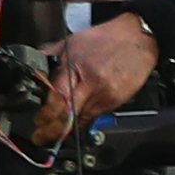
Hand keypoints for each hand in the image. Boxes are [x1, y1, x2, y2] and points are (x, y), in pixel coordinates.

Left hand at [33, 15, 159, 145]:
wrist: (138, 39)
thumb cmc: (107, 39)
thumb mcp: (73, 42)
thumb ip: (52, 56)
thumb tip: (36, 69)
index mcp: (77, 68)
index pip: (57, 99)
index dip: (46, 115)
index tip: (38, 122)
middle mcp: (92, 84)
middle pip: (69, 116)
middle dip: (52, 130)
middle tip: (41, 136)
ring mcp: (106, 95)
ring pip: (81, 119)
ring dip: (67, 126)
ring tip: (57, 129)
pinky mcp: (116, 101)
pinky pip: (95, 115)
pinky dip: (84, 117)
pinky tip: (77, 115)